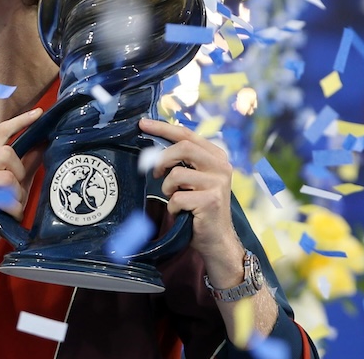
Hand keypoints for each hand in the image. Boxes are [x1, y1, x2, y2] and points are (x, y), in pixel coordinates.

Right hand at [0, 108, 44, 259]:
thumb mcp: (17, 184)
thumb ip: (28, 163)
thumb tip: (44, 141)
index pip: (1, 131)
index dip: (20, 121)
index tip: (38, 113)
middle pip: (7, 153)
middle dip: (19, 173)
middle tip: (15, 191)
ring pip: (7, 176)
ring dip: (16, 195)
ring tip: (10, 206)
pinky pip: (4, 197)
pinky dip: (12, 209)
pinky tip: (5, 215)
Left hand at [141, 118, 244, 283]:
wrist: (217, 239)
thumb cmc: (199, 207)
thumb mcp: (193, 178)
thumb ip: (182, 161)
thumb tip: (152, 146)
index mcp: (216, 156)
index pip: (187, 134)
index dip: (163, 127)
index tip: (142, 123)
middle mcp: (221, 166)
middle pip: (183, 147)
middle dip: (161, 158)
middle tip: (154, 173)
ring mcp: (218, 183)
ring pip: (177, 174)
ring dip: (167, 188)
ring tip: (174, 198)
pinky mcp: (212, 200)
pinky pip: (178, 197)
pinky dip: (173, 206)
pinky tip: (182, 212)